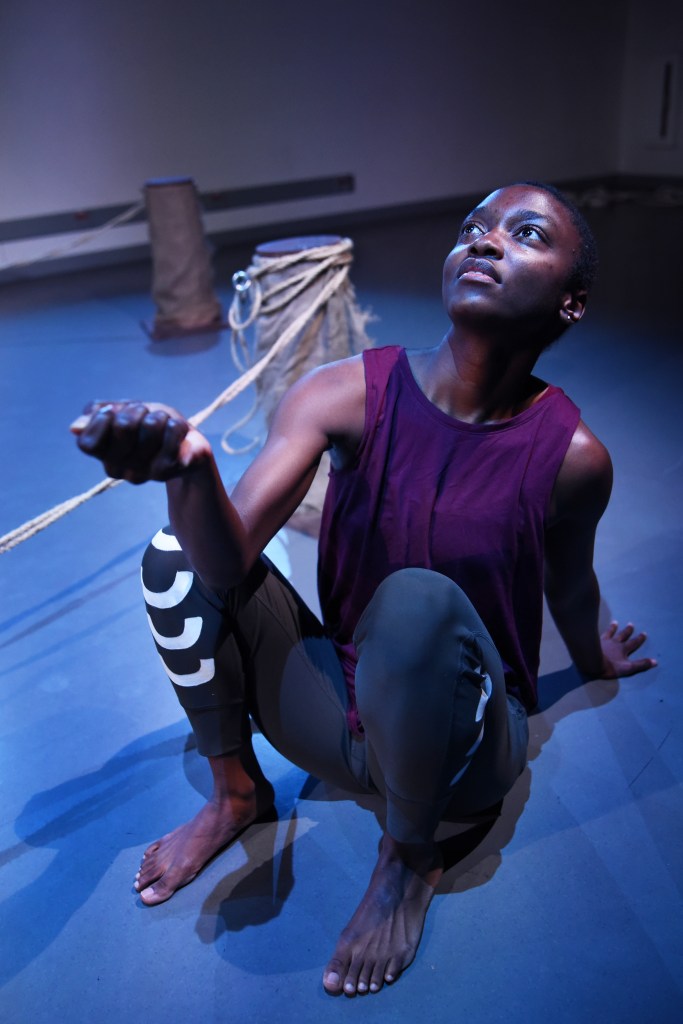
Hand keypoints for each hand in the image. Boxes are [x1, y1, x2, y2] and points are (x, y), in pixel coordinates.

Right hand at [71, 401, 209, 482]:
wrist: (185, 445)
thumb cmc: (149, 423)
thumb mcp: (121, 410)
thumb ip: (96, 414)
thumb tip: (74, 427)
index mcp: (102, 455)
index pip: (88, 443)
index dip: (102, 419)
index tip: (112, 411)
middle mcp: (118, 469)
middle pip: (123, 426)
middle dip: (137, 409)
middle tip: (145, 413)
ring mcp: (143, 473)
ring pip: (151, 427)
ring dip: (160, 415)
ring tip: (163, 423)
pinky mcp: (168, 470)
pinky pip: (172, 434)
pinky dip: (176, 425)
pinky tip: (177, 432)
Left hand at [599, 621, 656, 678]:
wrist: (591, 662)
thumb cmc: (610, 667)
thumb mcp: (628, 668)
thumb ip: (641, 665)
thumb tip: (655, 662)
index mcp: (623, 649)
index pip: (633, 643)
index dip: (639, 639)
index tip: (644, 633)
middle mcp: (614, 643)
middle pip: (622, 635)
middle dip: (628, 630)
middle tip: (631, 624)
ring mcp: (604, 641)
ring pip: (610, 632)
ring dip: (613, 628)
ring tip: (615, 622)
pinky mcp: (594, 641)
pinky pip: (598, 634)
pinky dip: (600, 630)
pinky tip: (597, 627)